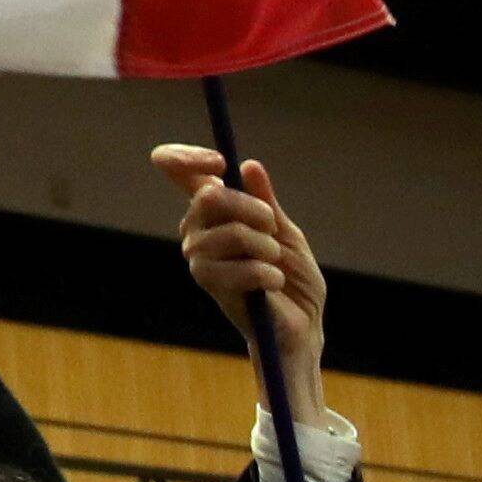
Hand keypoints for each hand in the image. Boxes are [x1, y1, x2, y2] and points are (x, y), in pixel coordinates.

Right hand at [155, 141, 328, 399]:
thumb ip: (267, 202)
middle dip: (252, 208)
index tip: (219, 162)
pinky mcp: (210, 285)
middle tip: (272, 227)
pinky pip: (239, 267)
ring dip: (264, 247)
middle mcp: (198, 230)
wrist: (302, 324)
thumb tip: (250, 166)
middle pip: (209, 197)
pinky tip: (273, 283)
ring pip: (229, 233)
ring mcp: (199, 257)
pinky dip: (266, 273)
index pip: (179, 171)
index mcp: (214, 210)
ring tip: (275, 263)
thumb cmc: (293, 278)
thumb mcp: (286, 233)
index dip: (188, 158)